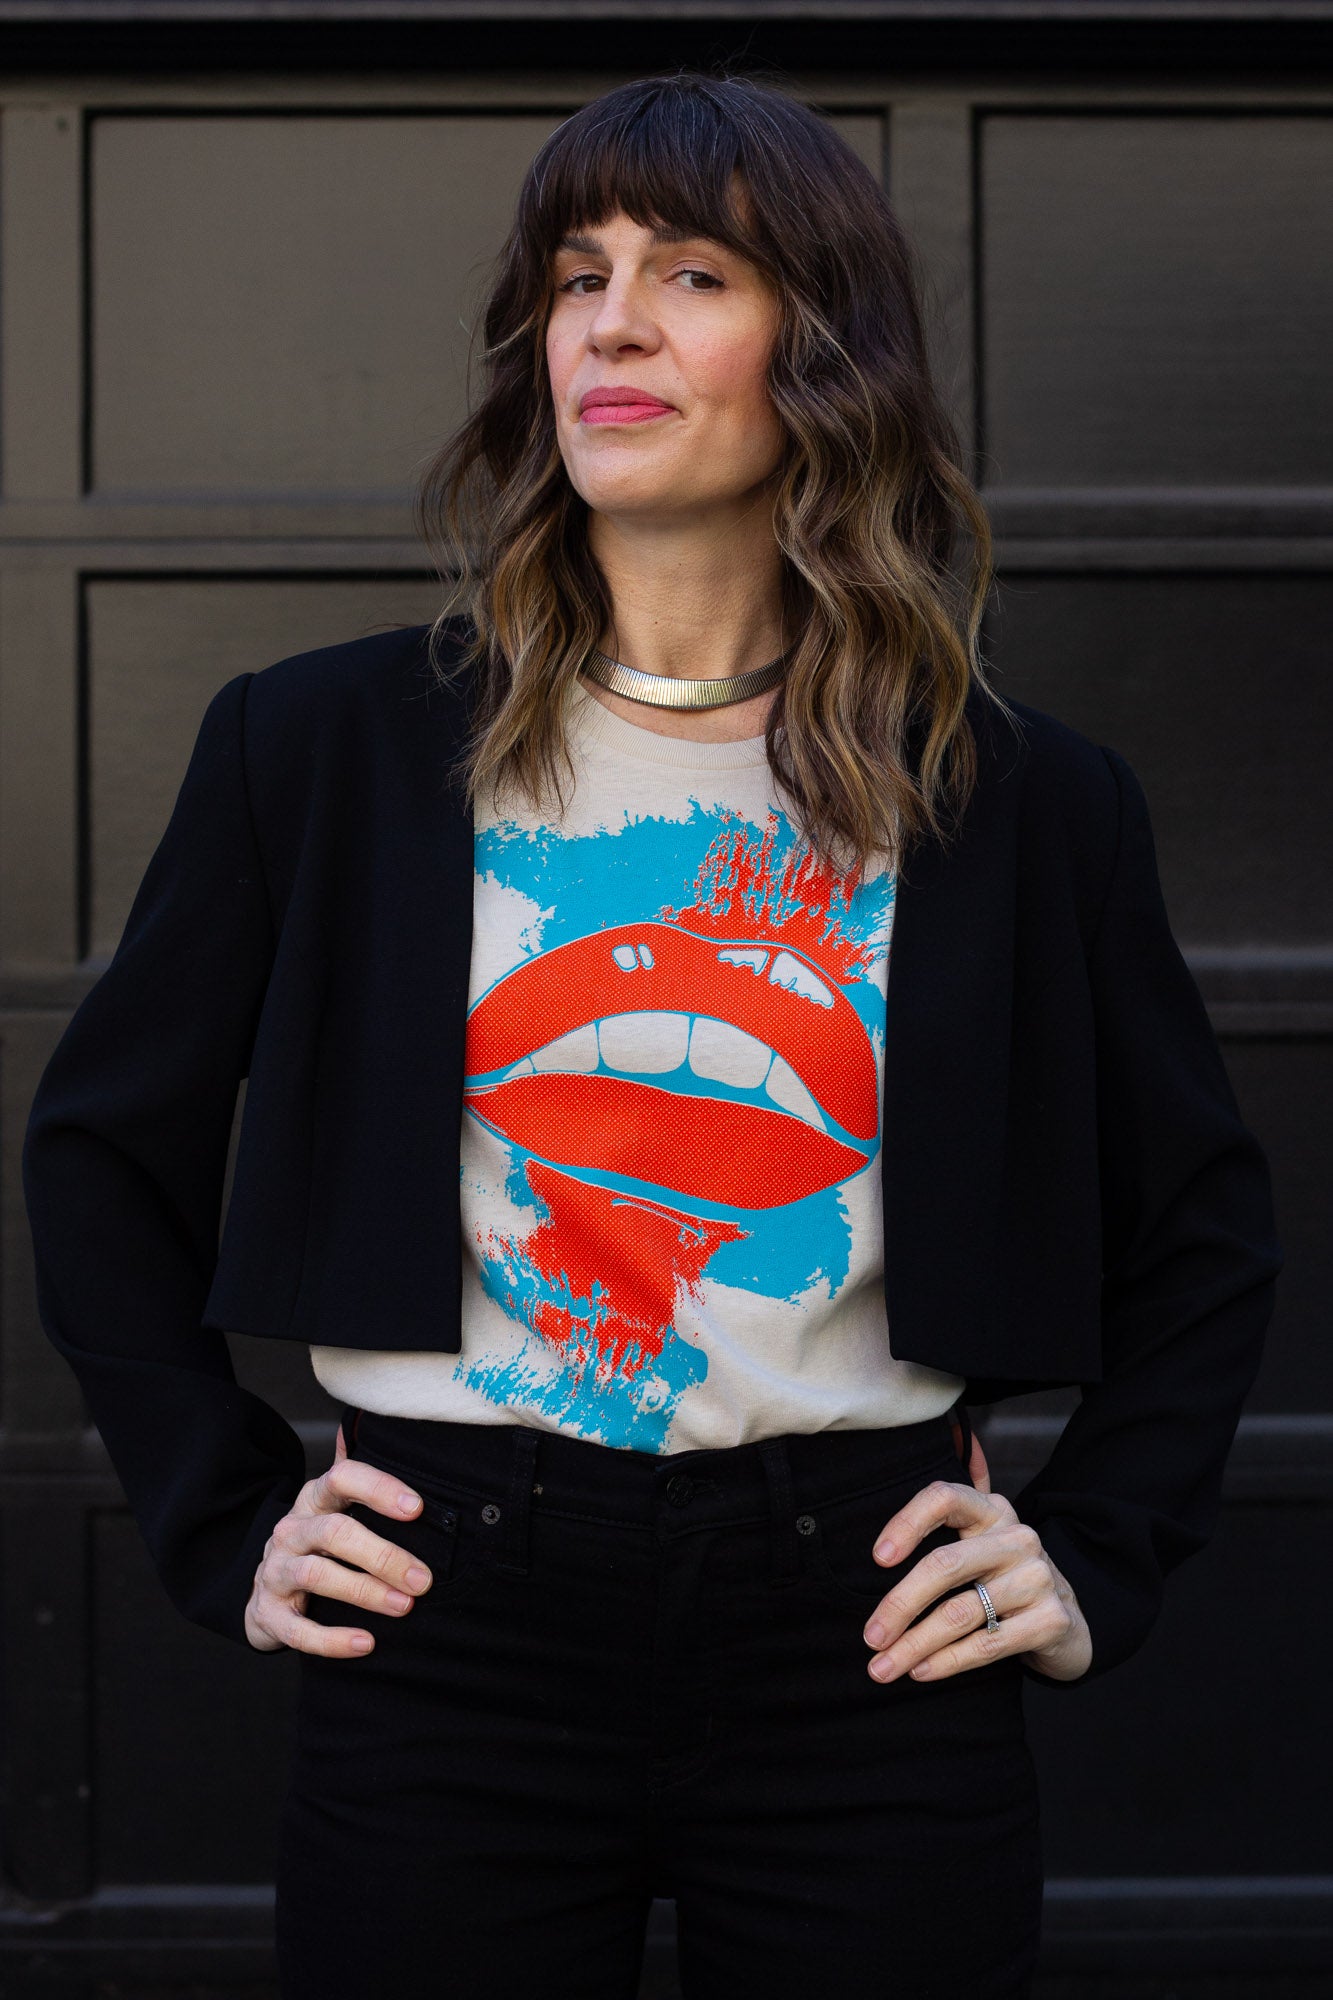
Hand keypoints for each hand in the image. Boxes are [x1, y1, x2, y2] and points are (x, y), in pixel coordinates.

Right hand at [243, 1422, 433, 1655]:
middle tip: (424, 1578)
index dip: (378, 1488)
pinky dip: (333, 1638)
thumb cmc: (317, 1543)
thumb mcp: (334, 1505)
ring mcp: (275, 1571)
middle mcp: (292, 1530)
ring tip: (404, 1606)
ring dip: (365, 1591)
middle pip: (336, 1532)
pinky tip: (367, 1643)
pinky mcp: (268, 1613)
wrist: (265, 1589)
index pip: (342, 1478)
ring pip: (319, 1575)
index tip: (417, 1507)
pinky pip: (299, 1629)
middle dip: (384, 1555)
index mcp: (314, 1499)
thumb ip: (357, 1471)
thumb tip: (373, 1421)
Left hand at [859, 1430, 1093, 1685]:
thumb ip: (943, 1517)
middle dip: (898, 1604)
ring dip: (915, 1644)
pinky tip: (921, 1671)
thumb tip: (898, 1499)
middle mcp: (1017, 1536)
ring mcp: (1038, 1576)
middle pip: (944, 1565)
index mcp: (991, 1510)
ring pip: (961, 1612)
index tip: (876, 1558)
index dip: (907, 1522)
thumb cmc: (1001, 1577)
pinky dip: (947, 1661)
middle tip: (869, 1637)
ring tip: (883, 1667)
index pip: (944, 1496)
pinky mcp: (1052, 1618)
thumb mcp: (978, 1541)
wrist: (1066, 1619)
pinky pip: (987, 1643)